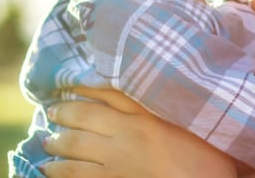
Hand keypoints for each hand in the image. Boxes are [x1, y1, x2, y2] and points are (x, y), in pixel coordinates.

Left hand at [40, 87, 236, 177]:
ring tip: (48, 141)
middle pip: (84, 117)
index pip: (108, 92)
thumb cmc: (205, 156)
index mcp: (146, 113)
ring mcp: (117, 161)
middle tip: (53, 112)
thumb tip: (141, 88)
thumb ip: (162, 103)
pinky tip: (51, 169)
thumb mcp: (186, 120)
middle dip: (64, 114)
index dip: (84, 88)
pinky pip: (77, 176)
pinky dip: (60, 171)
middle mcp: (127, 134)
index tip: (70, 86)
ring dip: (57, 143)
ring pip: (75, 148)